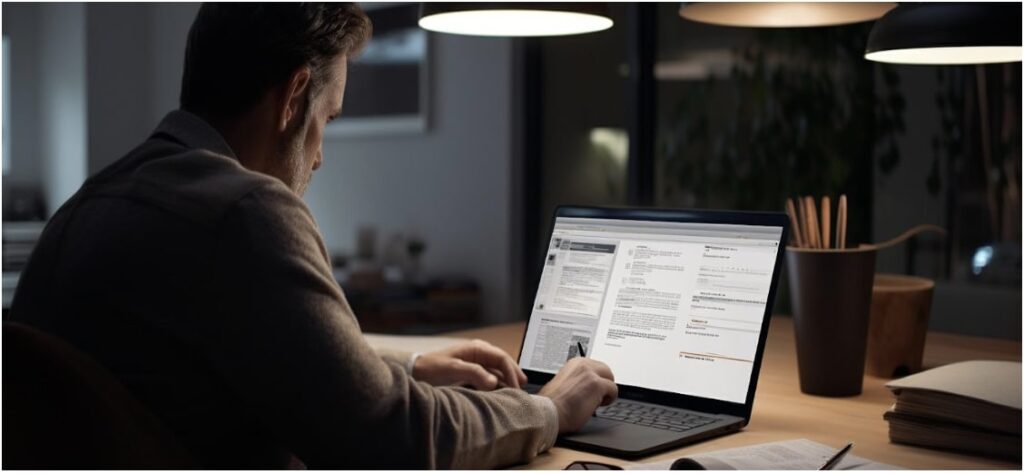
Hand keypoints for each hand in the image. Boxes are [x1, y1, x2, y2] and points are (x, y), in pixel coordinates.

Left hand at [413, 339, 527, 389]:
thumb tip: (494, 382)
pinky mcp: (472, 374)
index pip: (502, 358)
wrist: (416, 372)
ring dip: (507, 381)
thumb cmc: (432, 368)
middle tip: (522, 389)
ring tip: (514, 393)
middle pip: (503, 363)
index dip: (512, 372)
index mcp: (477, 348)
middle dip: (514, 375)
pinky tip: (501, 393)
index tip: (516, 387)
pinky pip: (490, 378)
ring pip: (498, 371)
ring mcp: (476, 364)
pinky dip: (498, 385)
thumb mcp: (452, 369)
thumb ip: (474, 373)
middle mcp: (479, 354)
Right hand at [537, 357, 616, 433]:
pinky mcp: (597, 384)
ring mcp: (590, 373)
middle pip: (606, 370)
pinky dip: (609, 399)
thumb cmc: (551, 403)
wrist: (549, 412)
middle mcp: (583, 364)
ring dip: (606, 391)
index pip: (595, 366)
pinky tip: (598, 405)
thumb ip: (575, 380)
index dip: (596, 379)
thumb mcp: (562, 383)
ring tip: (596, 402)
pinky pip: (614, 390)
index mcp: (574, 363)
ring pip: (610, 379)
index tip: (594, 388)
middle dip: (604, 383)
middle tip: (599, 396)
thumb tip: (585, 386)